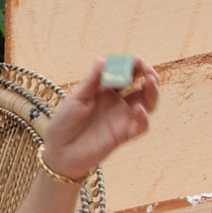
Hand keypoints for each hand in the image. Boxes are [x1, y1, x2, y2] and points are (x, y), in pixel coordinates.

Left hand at [41, 56, 159, 181]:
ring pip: (147, 103)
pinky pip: (141, 126)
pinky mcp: (122, 135)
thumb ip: (91, 81)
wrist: (58, 152)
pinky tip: (139, 109)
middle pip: (142, 86)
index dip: (133, 66)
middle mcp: (117, 103)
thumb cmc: (63, 125)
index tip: (136, 60)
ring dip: (153, 91)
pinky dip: (144, 118)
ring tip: (150, 81)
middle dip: (148, 74)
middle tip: (146, 69)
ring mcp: (121, 118)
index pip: (126, 74)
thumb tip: (102, 59)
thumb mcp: (75, 99)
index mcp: (105, 91)